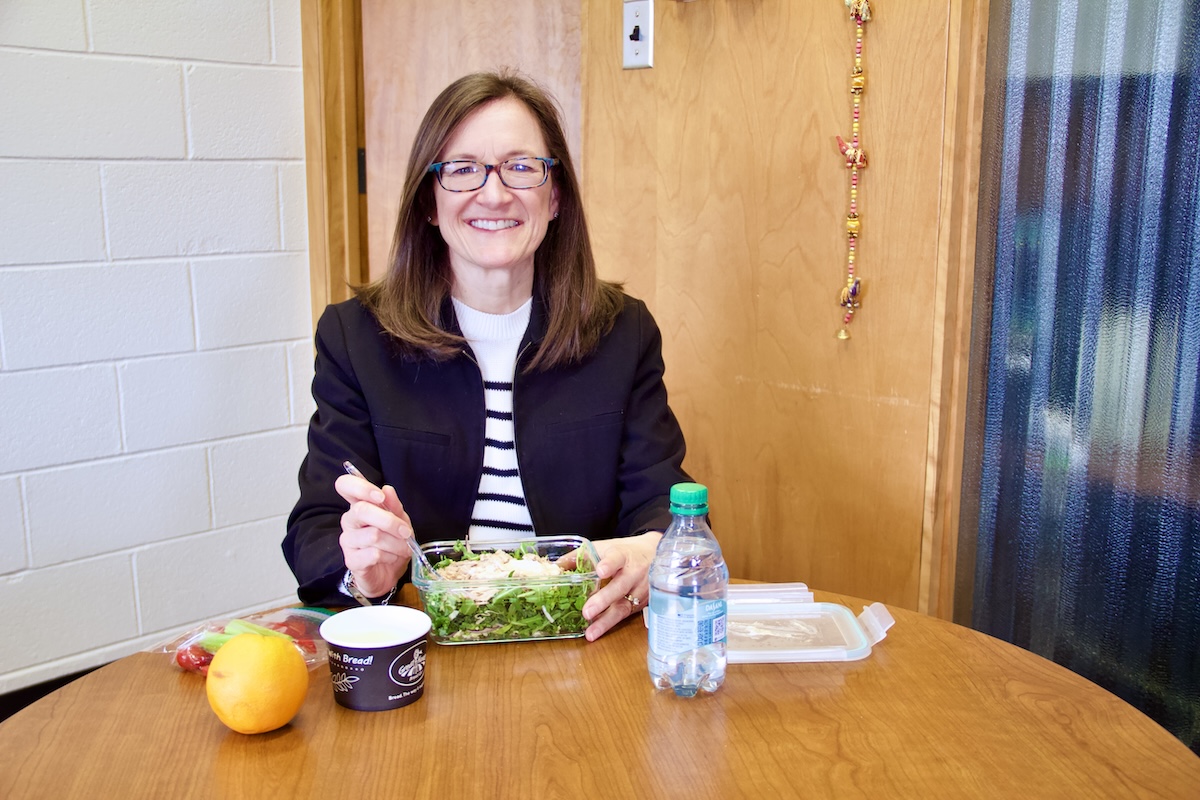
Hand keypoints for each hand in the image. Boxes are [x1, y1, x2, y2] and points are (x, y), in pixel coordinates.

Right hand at [335, 472, 414, 597]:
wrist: (388, 574)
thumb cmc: (392, 543)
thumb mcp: (400, 521)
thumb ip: (394, 506)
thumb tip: (388, 490)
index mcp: (359, 505)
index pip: (345, 485)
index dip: (360, 487)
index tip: (380, 497)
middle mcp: (349, 520)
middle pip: (361, 510)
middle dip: (389, 521)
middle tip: (406, 532)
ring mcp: (348, 540)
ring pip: (373, 535)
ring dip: (395, 543)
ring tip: (404, 548)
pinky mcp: (351, 560)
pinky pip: (373, 554)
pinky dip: (390, 556)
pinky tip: (392, 558)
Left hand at [581, 531, 661, 640]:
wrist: (656, 556)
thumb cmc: (625, 552)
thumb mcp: (605, 548)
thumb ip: (581, 556)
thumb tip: (556, 566)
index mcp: (623, 555)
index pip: (618, 558)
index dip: (610, 564)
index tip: (601, 571)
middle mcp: (634, 573)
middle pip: (620, 586)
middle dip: (604, 600)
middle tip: (587, 611)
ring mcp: (640, 590)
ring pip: (624, 606)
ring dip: (606, 621)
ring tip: (591, 632)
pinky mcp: (641, 604)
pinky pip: (625, 616)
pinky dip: (610, 624)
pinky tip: (597, 632)